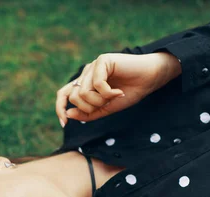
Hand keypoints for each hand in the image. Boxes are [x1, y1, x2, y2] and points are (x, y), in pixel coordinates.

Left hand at [56, 52, 181, 125]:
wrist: (150, 80)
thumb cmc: (130, 92)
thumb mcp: (106, 108)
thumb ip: (88, 113)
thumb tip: (68, 114)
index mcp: (85, 83)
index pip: (64, 94)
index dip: (60, 108)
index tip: (64, 124)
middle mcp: (86, 74)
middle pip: (75, 98)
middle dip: (91, 107)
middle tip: (107, 104)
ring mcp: (93, 66)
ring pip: (84, 92)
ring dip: (100, 101)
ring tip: (115, 97)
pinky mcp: (102, 60)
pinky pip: (97, 84)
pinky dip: (108, 93)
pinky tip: (119, 92)